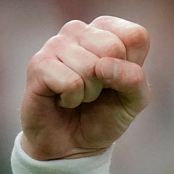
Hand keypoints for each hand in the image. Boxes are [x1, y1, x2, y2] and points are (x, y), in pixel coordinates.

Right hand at [19, 16, 150, 159]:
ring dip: (89, 92)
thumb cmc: (104, 114)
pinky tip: (62, 99)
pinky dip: (72, 99)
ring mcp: (56, 44)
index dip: (133, 66)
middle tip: (96, 89)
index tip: (118, 79)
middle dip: (109, 80)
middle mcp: (80, 30)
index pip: (136, 36)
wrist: (72, 144)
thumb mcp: (135, 99)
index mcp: (108, 29)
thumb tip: (104, 65)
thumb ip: (134, 79)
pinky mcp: (38, 64)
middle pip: (113, 47)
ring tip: (79, 95)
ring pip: (90, 66)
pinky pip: (70, 82)